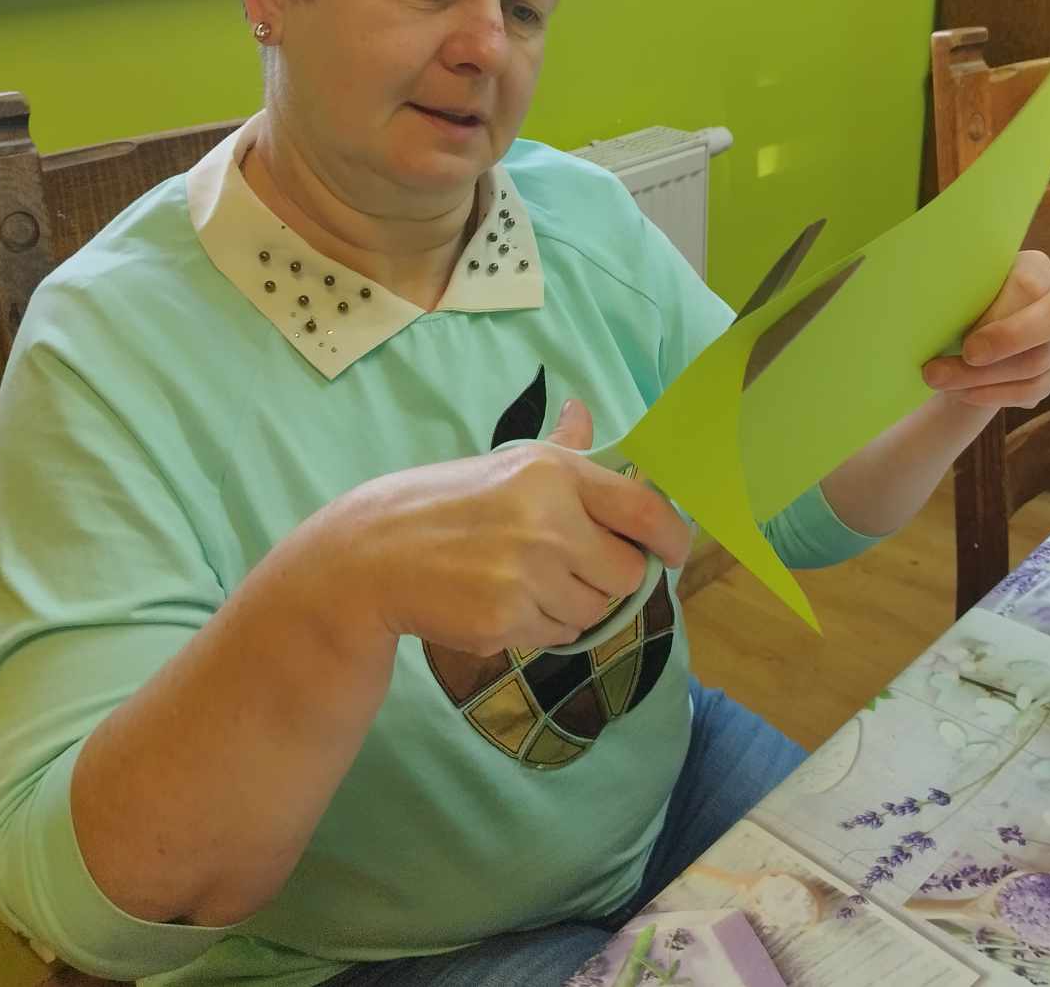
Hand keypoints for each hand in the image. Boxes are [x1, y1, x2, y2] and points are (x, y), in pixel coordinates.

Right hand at [307, 400, 691, 654]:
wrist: (374, 554)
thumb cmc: (449, 503)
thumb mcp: (506, 462)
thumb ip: (561, 448)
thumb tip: (585, 413)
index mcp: (554, 474)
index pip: (642, 509)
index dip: (671, 536)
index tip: (675, 552)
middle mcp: (548, 522)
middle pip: (626, 574)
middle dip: (606, 577)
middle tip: (571, 566)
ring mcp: (526, 576)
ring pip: (593, 611)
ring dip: (572, 605)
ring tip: (525, 581)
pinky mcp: (504, 622)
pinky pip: (556, 636)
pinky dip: (540, 628)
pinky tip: (502, 602)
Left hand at [920, 250, 1049, 410]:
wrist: (970, 330)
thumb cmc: (960, 299)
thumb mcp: (960, 286)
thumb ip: (956, 290)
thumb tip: (924, 302)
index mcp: (1036, 269)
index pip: (1027, 287)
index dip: (998, 320)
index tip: (965, 345)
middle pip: (1049, 326)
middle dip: (1000, 347)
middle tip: (951, 364)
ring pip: (1035, 365)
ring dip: (982, 379)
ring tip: (939, 380)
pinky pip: (1031, 391)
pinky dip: (992, 395)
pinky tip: (960, 392)